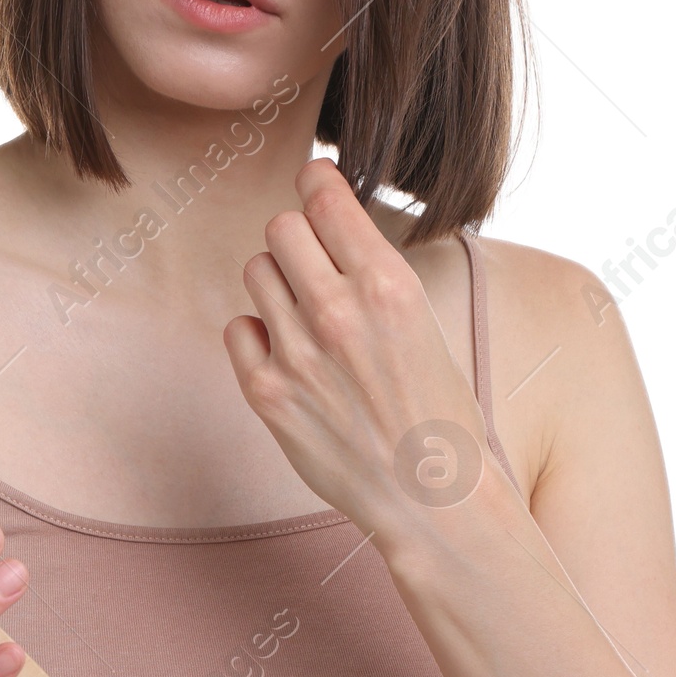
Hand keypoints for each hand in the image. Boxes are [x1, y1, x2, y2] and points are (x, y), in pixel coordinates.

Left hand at [223, 157, 497, 539]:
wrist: (431, 496)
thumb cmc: (437, 407)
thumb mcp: (422, 320)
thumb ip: (371, 272)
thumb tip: (328, 220)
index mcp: (387, 286)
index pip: (326, 199)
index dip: (317, 181)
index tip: (314, 180)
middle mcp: (337, 312)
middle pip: (281, 227)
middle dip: (298, 236)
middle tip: (315, 260)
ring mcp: (296, 353)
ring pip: (257, 270)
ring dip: (278, 282)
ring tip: (308, 315)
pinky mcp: (266, 392)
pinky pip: (238, 327)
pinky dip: (258, 333)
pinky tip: (289, 353)